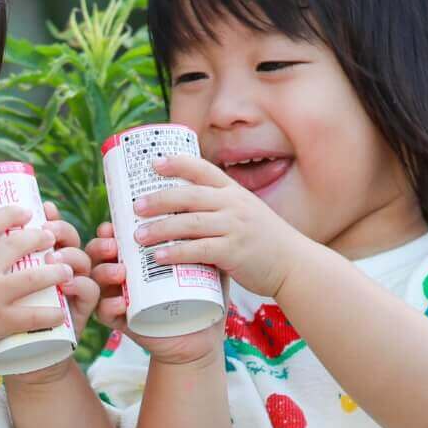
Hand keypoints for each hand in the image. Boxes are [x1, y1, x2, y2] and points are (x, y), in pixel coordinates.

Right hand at [0, 205, 68, 369]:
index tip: (26, 212)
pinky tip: (61, 311)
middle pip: (18, 243)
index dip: (12, 214)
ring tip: (67, 268)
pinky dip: (51, 313)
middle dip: (40, 237)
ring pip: (34, 277)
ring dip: (55, 271)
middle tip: (52, 236)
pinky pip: (33, 315)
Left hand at [4, 202, 99, 386]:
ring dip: (71, 254)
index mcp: (38, 259)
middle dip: (60, 228)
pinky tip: (71, 283)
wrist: (21, 363)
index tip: (42, 208)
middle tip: (47, 230)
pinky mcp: (80, 311)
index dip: (49, 215)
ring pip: (81, 259)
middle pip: (67, 237)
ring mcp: (71, 289)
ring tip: (53, 258)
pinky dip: (83, 284)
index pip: (48, 227)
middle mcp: (58, 269)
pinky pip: (90, 291)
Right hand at [87, 223, 223, 366]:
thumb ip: (202, 241)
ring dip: (104, 273)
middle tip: (114, 245)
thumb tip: (208, 212)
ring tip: (121, 273)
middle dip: (100, 246)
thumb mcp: (202, 264)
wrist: (200, 337)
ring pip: (97, 281)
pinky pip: (104, 312)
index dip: (108, 229)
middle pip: (98, 254)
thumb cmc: (201, 296)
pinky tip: (121, 303)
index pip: (115, 236)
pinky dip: (109, 306)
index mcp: (136, 255)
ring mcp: (119, 297)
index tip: (114, 224)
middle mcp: (122, 273)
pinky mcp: (121, 321)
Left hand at [130, 153, 319, 301]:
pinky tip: (159, 258)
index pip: (202, 169)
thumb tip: (181, 211)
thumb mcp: (245, 213)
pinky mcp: (234, 252)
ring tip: (137, 236)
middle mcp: (233, 204)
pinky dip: (176, 253)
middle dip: (158, 199)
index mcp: (234, 191)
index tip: (153, 163)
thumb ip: (219, 209)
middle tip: (134, 207)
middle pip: (188, 194)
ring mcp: (234, 227)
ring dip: (160, 228)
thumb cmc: (263, 241)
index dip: (177, 163)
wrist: (293, 264)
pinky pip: (199, 250)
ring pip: (189, 222)